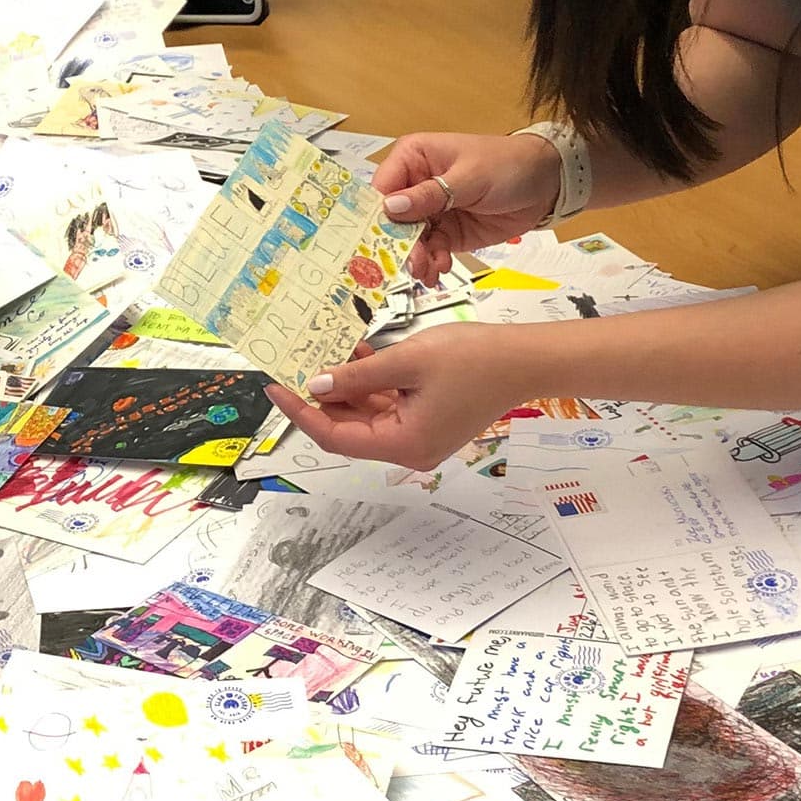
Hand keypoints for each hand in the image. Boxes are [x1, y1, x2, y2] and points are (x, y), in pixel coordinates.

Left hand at [265, 324, 516, 471]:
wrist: (525, 360)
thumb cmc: (472, 359)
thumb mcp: (406, 361)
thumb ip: (357, 375)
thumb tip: (317, 386)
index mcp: (404, 445)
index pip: (335, 437)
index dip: (301, 413)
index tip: (275, 388)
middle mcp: (410, 450)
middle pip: (350, 429)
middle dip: (324, 397)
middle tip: (298, 363)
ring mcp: (421, 438)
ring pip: (369, 416)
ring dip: (349, 386)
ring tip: (331, 351)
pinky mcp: (430, 422)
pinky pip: (390, 408)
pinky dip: (372, 384)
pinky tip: (361, 354)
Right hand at [374, 132, 562, 280]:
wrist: (545, 185)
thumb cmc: (508, 165)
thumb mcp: (470, 177)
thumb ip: (431, 194)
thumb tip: (392, 206)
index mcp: (414, 158)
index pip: (383, 187)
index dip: (377, 213)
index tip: (378, 238)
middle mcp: (416, 184)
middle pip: (393, 219)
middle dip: (399, 243)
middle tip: (411, 262)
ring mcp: (430, 211)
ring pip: (409, 240)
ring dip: (416, 258)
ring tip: (429, 271)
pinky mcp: (446, 232)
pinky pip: (429, 251)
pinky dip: (431, 263)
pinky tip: (440, 270)